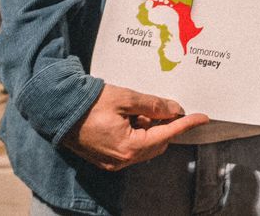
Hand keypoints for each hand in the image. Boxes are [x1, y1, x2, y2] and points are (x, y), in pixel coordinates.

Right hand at [62, 84, 208, 171]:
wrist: (57, 110)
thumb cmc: (89, 102)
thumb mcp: (126, 98)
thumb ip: (154, 105)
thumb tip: (174, 110)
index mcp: (129, 147)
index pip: (167, 134)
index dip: (186, 124)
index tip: (202, 117)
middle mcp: (122, 160)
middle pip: (157, 143)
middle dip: (163, 125)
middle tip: (159, 105)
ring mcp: (112, 162)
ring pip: (145, 146)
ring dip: (149, 129)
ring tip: (135, 109)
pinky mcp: (105, 158)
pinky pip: (130, 148)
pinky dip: (136, 133)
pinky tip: (127, 117)